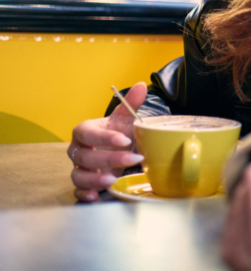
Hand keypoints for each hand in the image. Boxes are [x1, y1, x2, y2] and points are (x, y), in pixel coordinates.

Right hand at [68, 82, 146, 201]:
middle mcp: (78, 150)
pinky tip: (97, 196)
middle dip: (109, 159)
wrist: (116, 149)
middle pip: (85, 157)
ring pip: (78, 175)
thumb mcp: (124, 119)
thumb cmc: (117, 132)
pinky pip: (77, 191)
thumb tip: (141, 85)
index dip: (103, 137)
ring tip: (112, 180)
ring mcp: (79, 168)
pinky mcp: (83, 184)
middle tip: (134, 158)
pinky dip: (85, 194)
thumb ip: (130, 104)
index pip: (87, 133)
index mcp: (85, 132)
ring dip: (94, 179)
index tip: (124, 139)